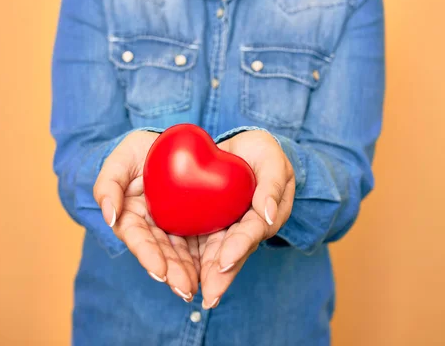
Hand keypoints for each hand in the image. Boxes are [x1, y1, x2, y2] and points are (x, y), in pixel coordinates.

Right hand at [93, 131, 199, 301]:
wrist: (171, 143)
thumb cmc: (139, 150)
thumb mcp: (120, 159)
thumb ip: (107, 185)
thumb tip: (109, 218)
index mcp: (131, 216)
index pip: (138, 239)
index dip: (148, 256)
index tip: (160, 272)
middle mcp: (151, 227)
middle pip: (161, 253)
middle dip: (172, 273)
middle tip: (185, 290)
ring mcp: (172, 227)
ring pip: (180, 254)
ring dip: (187, 273)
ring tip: (198, 289)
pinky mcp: (193, 224)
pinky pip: (199, 243)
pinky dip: (205, 259)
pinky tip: (214, 274)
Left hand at [199, 130, 295, 308]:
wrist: (242, 150)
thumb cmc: (262, 153)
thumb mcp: (272, 159)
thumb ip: (272, 184)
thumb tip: (268, 214)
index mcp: (265, 215)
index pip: (251, 233)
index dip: (239, 247)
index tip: (224, 262)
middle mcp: (246, 229)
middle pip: (233, 253)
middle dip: (221, 275)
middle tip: (209, 295)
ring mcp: (228, 230)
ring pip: (215, 255)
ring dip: (205, 275)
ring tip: (189, 292)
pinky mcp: (210, 225)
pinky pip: (198, 243)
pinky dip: (188, 258)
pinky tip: (172, 273)